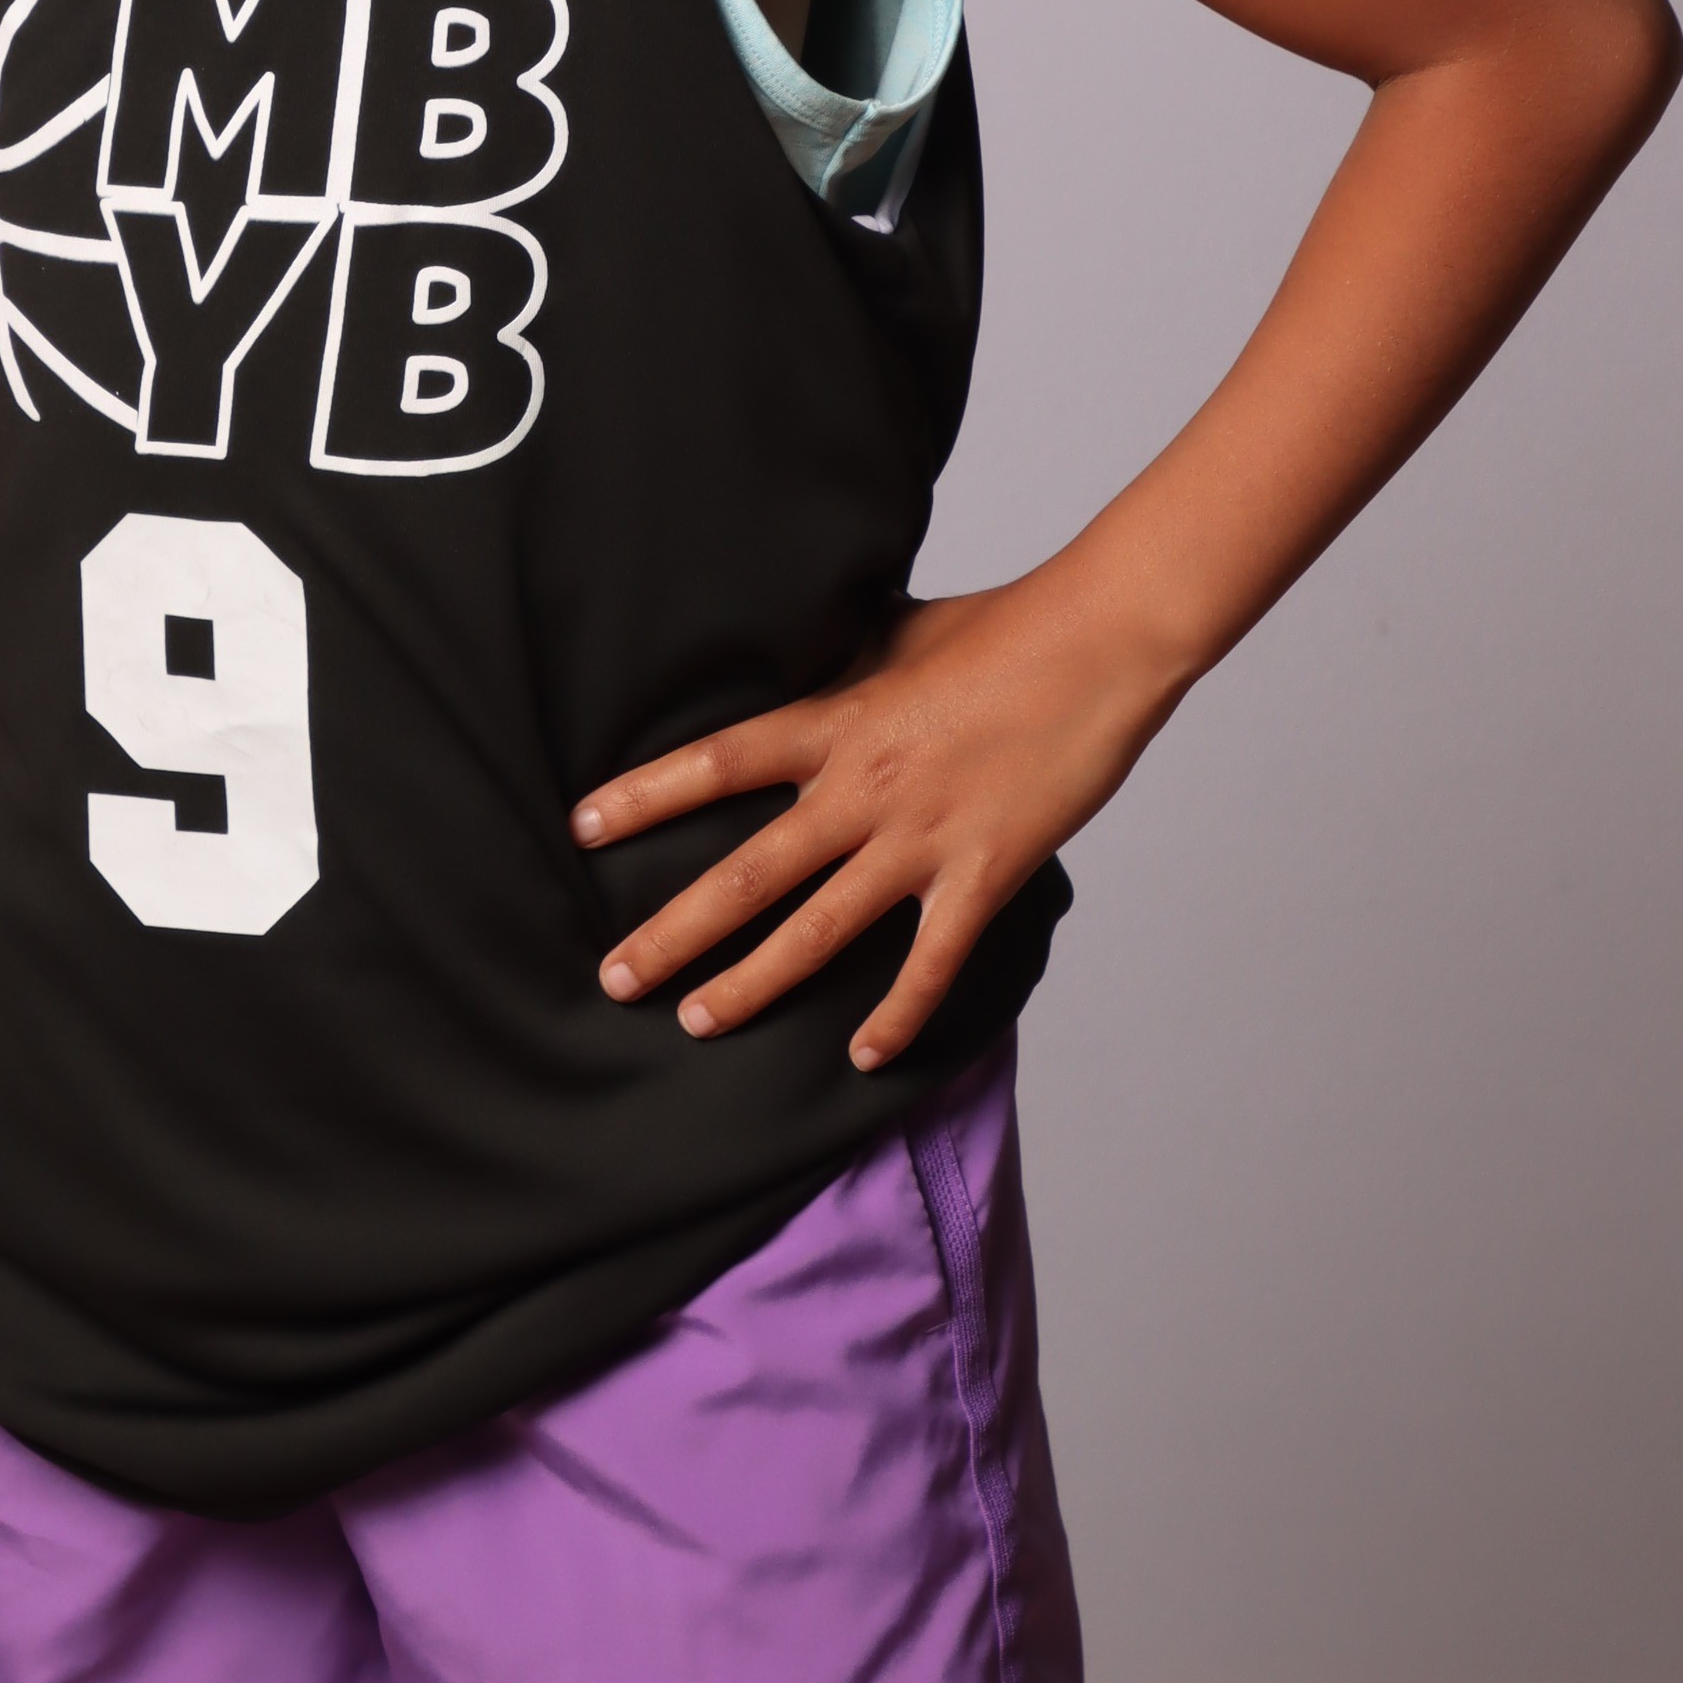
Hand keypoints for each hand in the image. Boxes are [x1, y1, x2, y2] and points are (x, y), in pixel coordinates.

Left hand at [573, 572, 1182, 1067]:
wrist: (1099, 644)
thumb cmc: (1003, 627)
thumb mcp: (896, 635)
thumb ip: (840, 668)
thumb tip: (796, 667)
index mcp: (838, 723)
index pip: (717, 764)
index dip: (645, 797)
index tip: (583, 828)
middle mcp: (864, 791)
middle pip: (747, 873)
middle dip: (674, 931)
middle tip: (614, 977)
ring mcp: (923, 840)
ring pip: (817, 931)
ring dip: (753, 983)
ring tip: (695, 1022)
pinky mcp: (984, 876)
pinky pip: (929, 963)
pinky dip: (897, 1014)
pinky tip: (862, 1056)